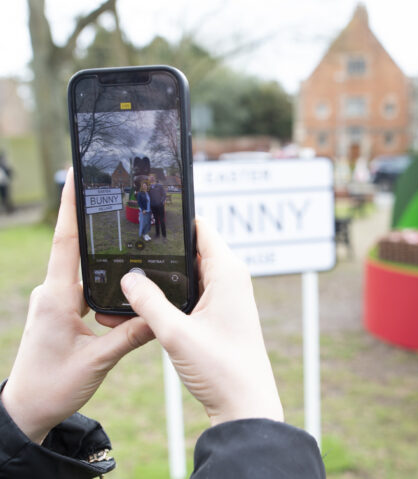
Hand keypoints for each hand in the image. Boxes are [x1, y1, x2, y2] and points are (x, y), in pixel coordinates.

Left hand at [1, 169, 153, 443]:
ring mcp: (55, 301)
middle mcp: (53, 293)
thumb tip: (160, 314)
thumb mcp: (98, 362)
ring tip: (124, 235)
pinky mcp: (60, 310)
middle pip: (75, 248)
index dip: (70, 208)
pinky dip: (101, 278)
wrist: (26, 409)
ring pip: (83, 269)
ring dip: (101, 254)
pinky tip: (119, 279)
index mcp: (58, 298)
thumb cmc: (53, 386)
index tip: (74, 176)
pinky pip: (83, 286)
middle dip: (90, 219)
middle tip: (110, 192)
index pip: (66, 243)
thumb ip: (131, 335)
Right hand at [117, 218, 283, 426]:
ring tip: (129, 283)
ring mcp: (227, 295)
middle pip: (190, 251)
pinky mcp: (221, 312)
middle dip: (161, 254)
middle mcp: (231, 278)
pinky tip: (145, 306)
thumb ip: (148, 302)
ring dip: (163, 279)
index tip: (145, 220)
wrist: (244, 404)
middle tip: (126, 256)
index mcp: (227, 271)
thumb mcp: (175, 333)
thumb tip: (128, 278)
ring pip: (189, 274)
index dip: (174, 221)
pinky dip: (172, 297)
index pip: (200, 227)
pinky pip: (193, 294)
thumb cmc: (221, 368)